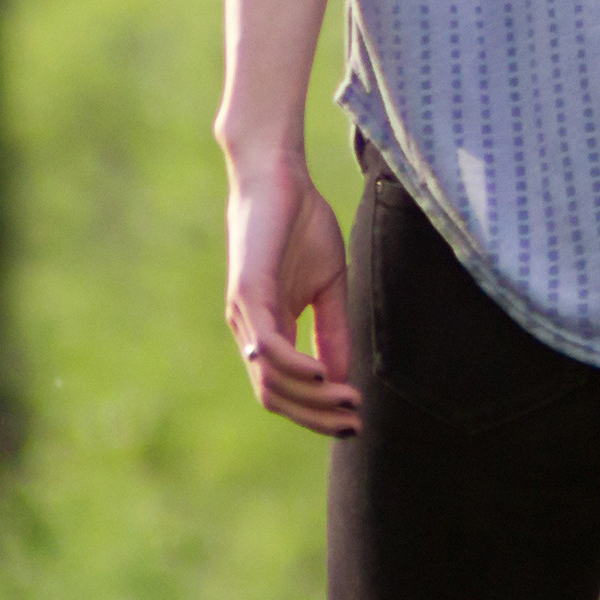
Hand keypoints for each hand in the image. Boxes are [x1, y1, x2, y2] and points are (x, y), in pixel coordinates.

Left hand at [224, 152, 360, 435]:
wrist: (280, 176)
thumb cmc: (303, 225)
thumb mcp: (329, 288)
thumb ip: (332, 332)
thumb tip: (342, 381)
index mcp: (268, 329)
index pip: (284, 389)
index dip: (316, 412)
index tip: (355, 421)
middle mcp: (250, 329)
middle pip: (274, 395)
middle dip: (315, 416)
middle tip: (354, 422)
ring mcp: (245, 314)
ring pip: (269, 379)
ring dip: (311, 399)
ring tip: (349, 401)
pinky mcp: (248, 293)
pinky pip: (268, 346)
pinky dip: (295, 367)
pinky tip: (325, 377)